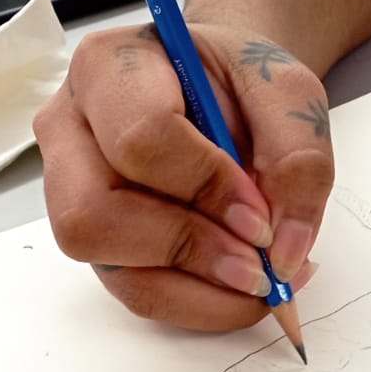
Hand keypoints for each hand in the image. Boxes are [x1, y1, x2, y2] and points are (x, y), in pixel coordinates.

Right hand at [33, 21, 331, 329]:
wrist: (226, 92)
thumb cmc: (242, 83)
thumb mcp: (289, 93)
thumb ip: (300, 159)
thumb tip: (287, 250)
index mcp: (107, 67)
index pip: (140, 138)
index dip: (206, 187)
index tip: (262, 215)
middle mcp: (71, 131)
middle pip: (93, 214)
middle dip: (188, 248)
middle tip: (259, 261)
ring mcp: (74, 193)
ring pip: (110, 266)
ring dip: (196, 288)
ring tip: (260, 278)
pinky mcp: (101, 243)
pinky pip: (138, 294)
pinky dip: (200, 304)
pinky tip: (244, 288)